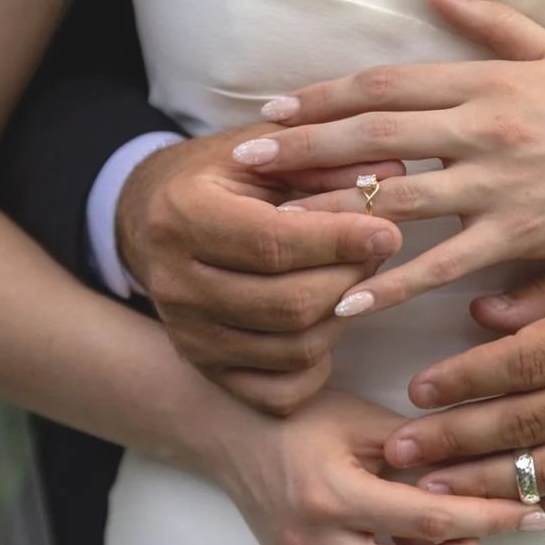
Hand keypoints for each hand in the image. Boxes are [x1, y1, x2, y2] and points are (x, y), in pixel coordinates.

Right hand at [118, 124, 403, 413]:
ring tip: (352, 279)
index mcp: (182, 217)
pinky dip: (318, 365)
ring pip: (295, 349)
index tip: (388, 232)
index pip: (272, 243)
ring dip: (342, 316)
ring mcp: (190, 336)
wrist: (150, 221)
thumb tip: (394, 172)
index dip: (339, 241)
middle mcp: (176, 284)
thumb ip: (323, 158)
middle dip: (350, 278)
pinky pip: (281, 393)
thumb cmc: (217, 180)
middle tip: (376, 252)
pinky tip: (324, 323)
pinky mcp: (208, 370)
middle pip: (290, 304)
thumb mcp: (262, 151)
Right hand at [211, 390, 544, 544]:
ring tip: (441, 541)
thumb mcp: (361, 418)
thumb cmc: (299, 418)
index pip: (428, 520)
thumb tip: (487, 470)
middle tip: (476, 532)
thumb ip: (420, 448)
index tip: (535, 514)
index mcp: (331, 495)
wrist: (228, 436)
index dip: (490, 519)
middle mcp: (314, 542)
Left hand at [235, 0, 544, 316]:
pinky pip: (442, 261)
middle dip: (305, 147)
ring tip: (274, 227)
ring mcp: (499, 181)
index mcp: (487, 80)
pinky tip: (349, 299)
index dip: (324, 96)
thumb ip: (488, 21)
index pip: (387, 83)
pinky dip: (393, 280)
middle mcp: (484, 125)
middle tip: (246, 162)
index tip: (273, 112)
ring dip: (330, 210)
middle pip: (376, 132)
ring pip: (398, 194)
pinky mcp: (518, 231)